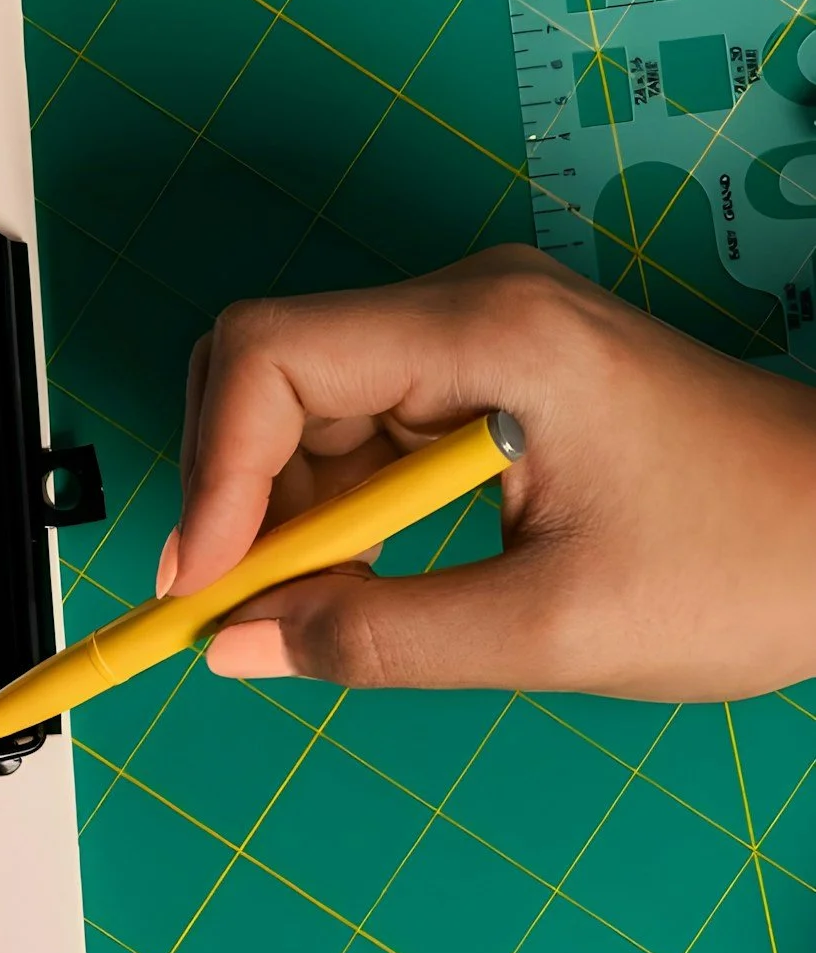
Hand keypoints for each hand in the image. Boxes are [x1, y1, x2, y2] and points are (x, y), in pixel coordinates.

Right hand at [172, 246, 815, 697]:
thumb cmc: (745, 564)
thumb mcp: (547, 631)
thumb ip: (376, 639)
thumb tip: (240, 643)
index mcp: (492, 339)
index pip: (270, 357)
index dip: (210, 473)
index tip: (206, 587)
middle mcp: (472, 309)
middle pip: (266, 367)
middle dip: (228, 490)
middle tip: (232, 604)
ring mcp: (478, 336)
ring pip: (300, 403)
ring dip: (278, 509)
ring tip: (310, 606)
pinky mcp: (486, 375)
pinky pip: (357, 428)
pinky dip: (327, 508)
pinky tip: (355, 579)